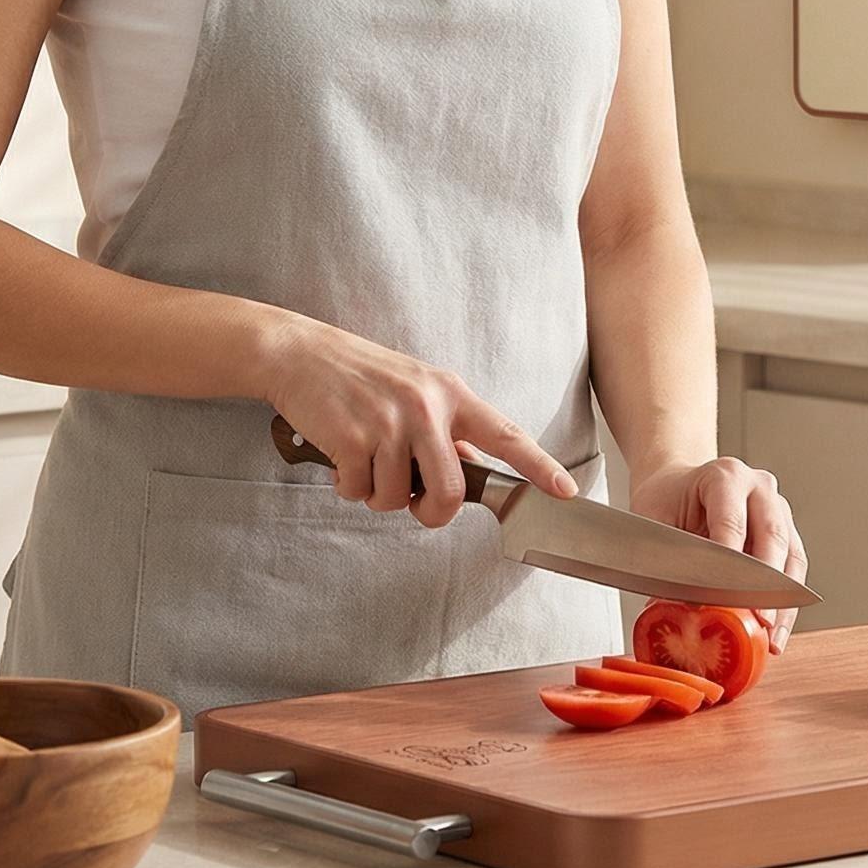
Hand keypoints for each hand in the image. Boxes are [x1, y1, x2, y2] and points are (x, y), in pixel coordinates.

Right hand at [261, 319, 577, 529]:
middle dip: (431, 513)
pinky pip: (359, 492)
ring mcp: (389, 423)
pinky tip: (341, 455)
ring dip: (378, 493)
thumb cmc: (360, 375)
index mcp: (450, 393)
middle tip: (414, 503)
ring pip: (398, 499)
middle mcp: (426, 407)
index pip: (506, 435)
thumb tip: (468, 464)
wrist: (301, 354)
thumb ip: (445, 425)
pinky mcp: (352, 439)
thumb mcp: (415, 388)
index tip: (566, 492)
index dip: (539, 467)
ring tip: (365, 458)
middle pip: (450, 493)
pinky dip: (347, 486)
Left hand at [628, 456, 807, 651]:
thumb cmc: (667, 500)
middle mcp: (759, 487)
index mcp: (725, 475)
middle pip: (771, 536)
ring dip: (783, 601)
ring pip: (790, 555)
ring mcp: (777, 508)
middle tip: (756, 619)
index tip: (720, 597)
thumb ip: (666, 560)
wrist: (679, 485)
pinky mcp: (786, 532)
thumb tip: (673, 609)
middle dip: (764, 585)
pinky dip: (787, 603)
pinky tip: (776, 629)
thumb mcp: (654, 521)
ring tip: (771, 635)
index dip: (727, 563)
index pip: (732, 521)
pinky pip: (794, 568)